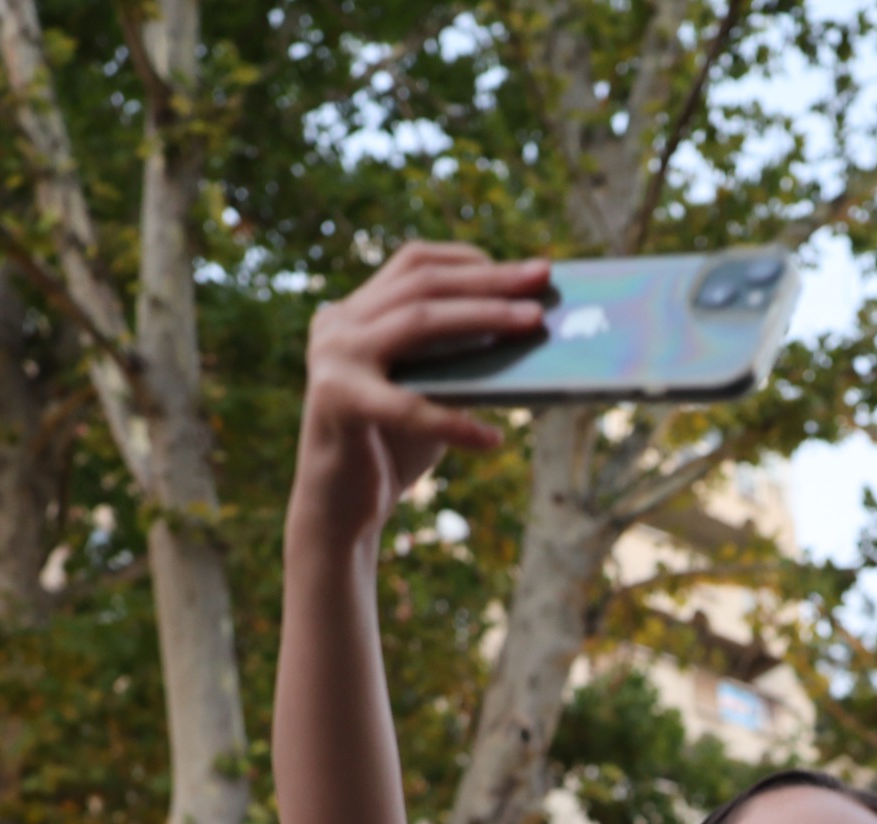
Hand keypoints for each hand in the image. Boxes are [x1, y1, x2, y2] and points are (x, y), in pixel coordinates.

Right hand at [296, 242, 548, 531]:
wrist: (337, 510)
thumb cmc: (391, 448)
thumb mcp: (428, 391)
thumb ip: (457, 359)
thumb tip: (529, 328)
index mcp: (355, 312)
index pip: (415, 263)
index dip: (472, 260)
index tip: (527, 269)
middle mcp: (337, 324)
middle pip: (423, 284)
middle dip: (490, 280)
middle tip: (544, 280)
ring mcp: (332, 359)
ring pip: (418, 321)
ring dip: (484, 318)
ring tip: (534, 324)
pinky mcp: (337, 402)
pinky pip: (409, 405)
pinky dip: (455, 423)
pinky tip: (494, 440)